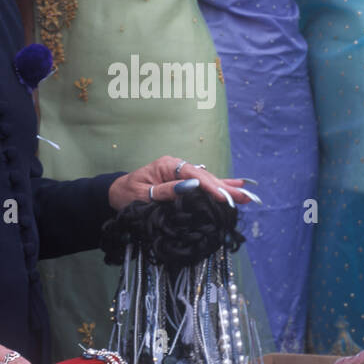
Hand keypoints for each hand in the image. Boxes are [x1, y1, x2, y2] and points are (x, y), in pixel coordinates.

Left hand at [108, 155, 260, 210]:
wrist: (116, 194)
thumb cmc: (127, 195)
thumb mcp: (143, 194)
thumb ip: (167, 191)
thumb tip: (191, 186)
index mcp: (167, 165)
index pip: (192, 175)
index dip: (209, 186)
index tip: (223, 197)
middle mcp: (176, 166)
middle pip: (204, 176)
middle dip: (224, 188)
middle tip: (243, 198)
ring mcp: (180, 172)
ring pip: (207, 180)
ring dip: (226, 188)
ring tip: (246, 195)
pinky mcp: (183, 181)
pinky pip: (203, 183)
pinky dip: (219, 185)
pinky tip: (236, 186)